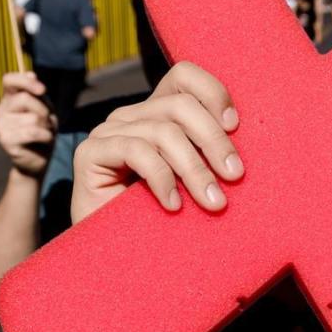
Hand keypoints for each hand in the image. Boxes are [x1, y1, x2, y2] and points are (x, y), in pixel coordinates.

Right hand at [0, 71, 55, 176]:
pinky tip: (44, 140)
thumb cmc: (42, 131)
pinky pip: (32, 132)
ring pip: (31, 117)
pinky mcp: (5, 141)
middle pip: (24, 98)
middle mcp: (0, 111)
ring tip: (44, 133)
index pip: (9, 80)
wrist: (39, 159)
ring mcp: (0, 126)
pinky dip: (45, 136)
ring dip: (45, 126)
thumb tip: (30, 73)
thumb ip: (37, 94)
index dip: (25, 81)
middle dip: (43, 110)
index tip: (42, 90)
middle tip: (46, 122)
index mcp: (8, 99)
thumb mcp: (44, 109)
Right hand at [72, 61, 241, 226]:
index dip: (213, 93)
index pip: (184, 76)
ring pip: (163, 132)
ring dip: (194, 169)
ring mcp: (109, 132)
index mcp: (158, 113)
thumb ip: (209, 156)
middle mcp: (132, 116)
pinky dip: (161, 178)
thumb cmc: (162, 218)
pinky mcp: (90, 153)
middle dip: (213, 140)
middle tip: (233, 176)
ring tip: (212, 201)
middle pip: (180, 106)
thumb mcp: (193, 181)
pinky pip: (136, 151)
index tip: (235, 127)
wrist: (116, 255)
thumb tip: (241, 153)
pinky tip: (173, 205)